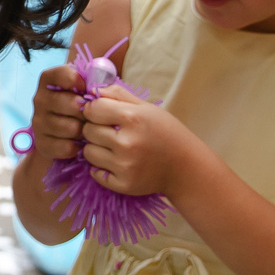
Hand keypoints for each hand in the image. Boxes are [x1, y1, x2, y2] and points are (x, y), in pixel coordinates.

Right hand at [27, 65, 90, 162]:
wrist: (61, 135)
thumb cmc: (80, 106)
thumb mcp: (84, 89)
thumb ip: (94, 79)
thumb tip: (103, 82)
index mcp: (49, 79)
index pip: (65, 74)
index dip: (82, 82)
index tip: (89, 90)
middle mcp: (40, 99)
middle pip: (73, 104)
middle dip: (88, 112)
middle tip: (95, 116)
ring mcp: (38, 122)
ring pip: (72, 128)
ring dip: (85, 131)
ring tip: (88, 130)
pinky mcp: (41, 143)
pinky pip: (67, 146)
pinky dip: (77, 147)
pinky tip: (79, 143)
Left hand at [76, 96, 194, 198]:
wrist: (186, 167)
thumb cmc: (166, 132)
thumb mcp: (147, 108)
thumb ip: (118, 95)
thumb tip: (92, 89)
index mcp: (133, 118)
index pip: (92, 109)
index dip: (94, 109)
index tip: (102, 113)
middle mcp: (127, 143)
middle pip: (87, 131)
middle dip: (95, 128)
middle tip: (111, 131)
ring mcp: (125, 166)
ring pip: (88, 152)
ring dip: (96, 148)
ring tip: (114, 147)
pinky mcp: (124, 184)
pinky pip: (95, 173)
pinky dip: (101, 168)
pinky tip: (117, 163)